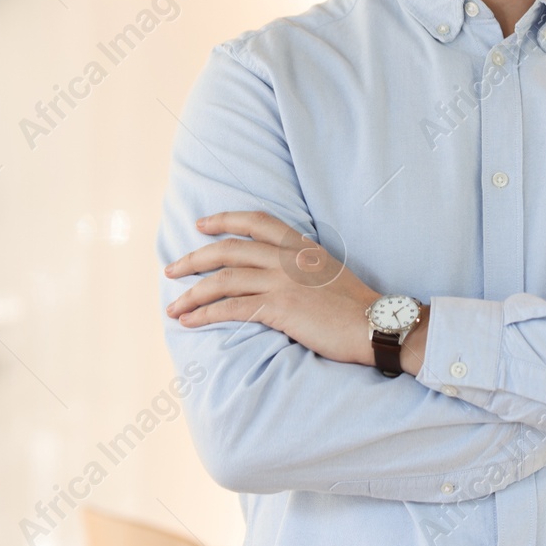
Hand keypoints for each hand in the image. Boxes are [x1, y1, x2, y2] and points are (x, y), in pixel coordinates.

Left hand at [164, 211, 380, 366]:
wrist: (374, 326)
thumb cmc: (354, 305)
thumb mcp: (327, 271)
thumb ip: (300, 264)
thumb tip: (273, 270)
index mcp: (300, 245)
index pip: (256, 221)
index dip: (224, 219)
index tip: (201, 225)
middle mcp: (287, 258)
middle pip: (228, 250)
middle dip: (193, 259)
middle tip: (171, 269)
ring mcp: (282, 282)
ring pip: (223, 280)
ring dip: (191, 293)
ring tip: (173, 307)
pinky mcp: (279, 308)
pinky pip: (231, 308)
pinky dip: (205, 314)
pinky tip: (190, 321)